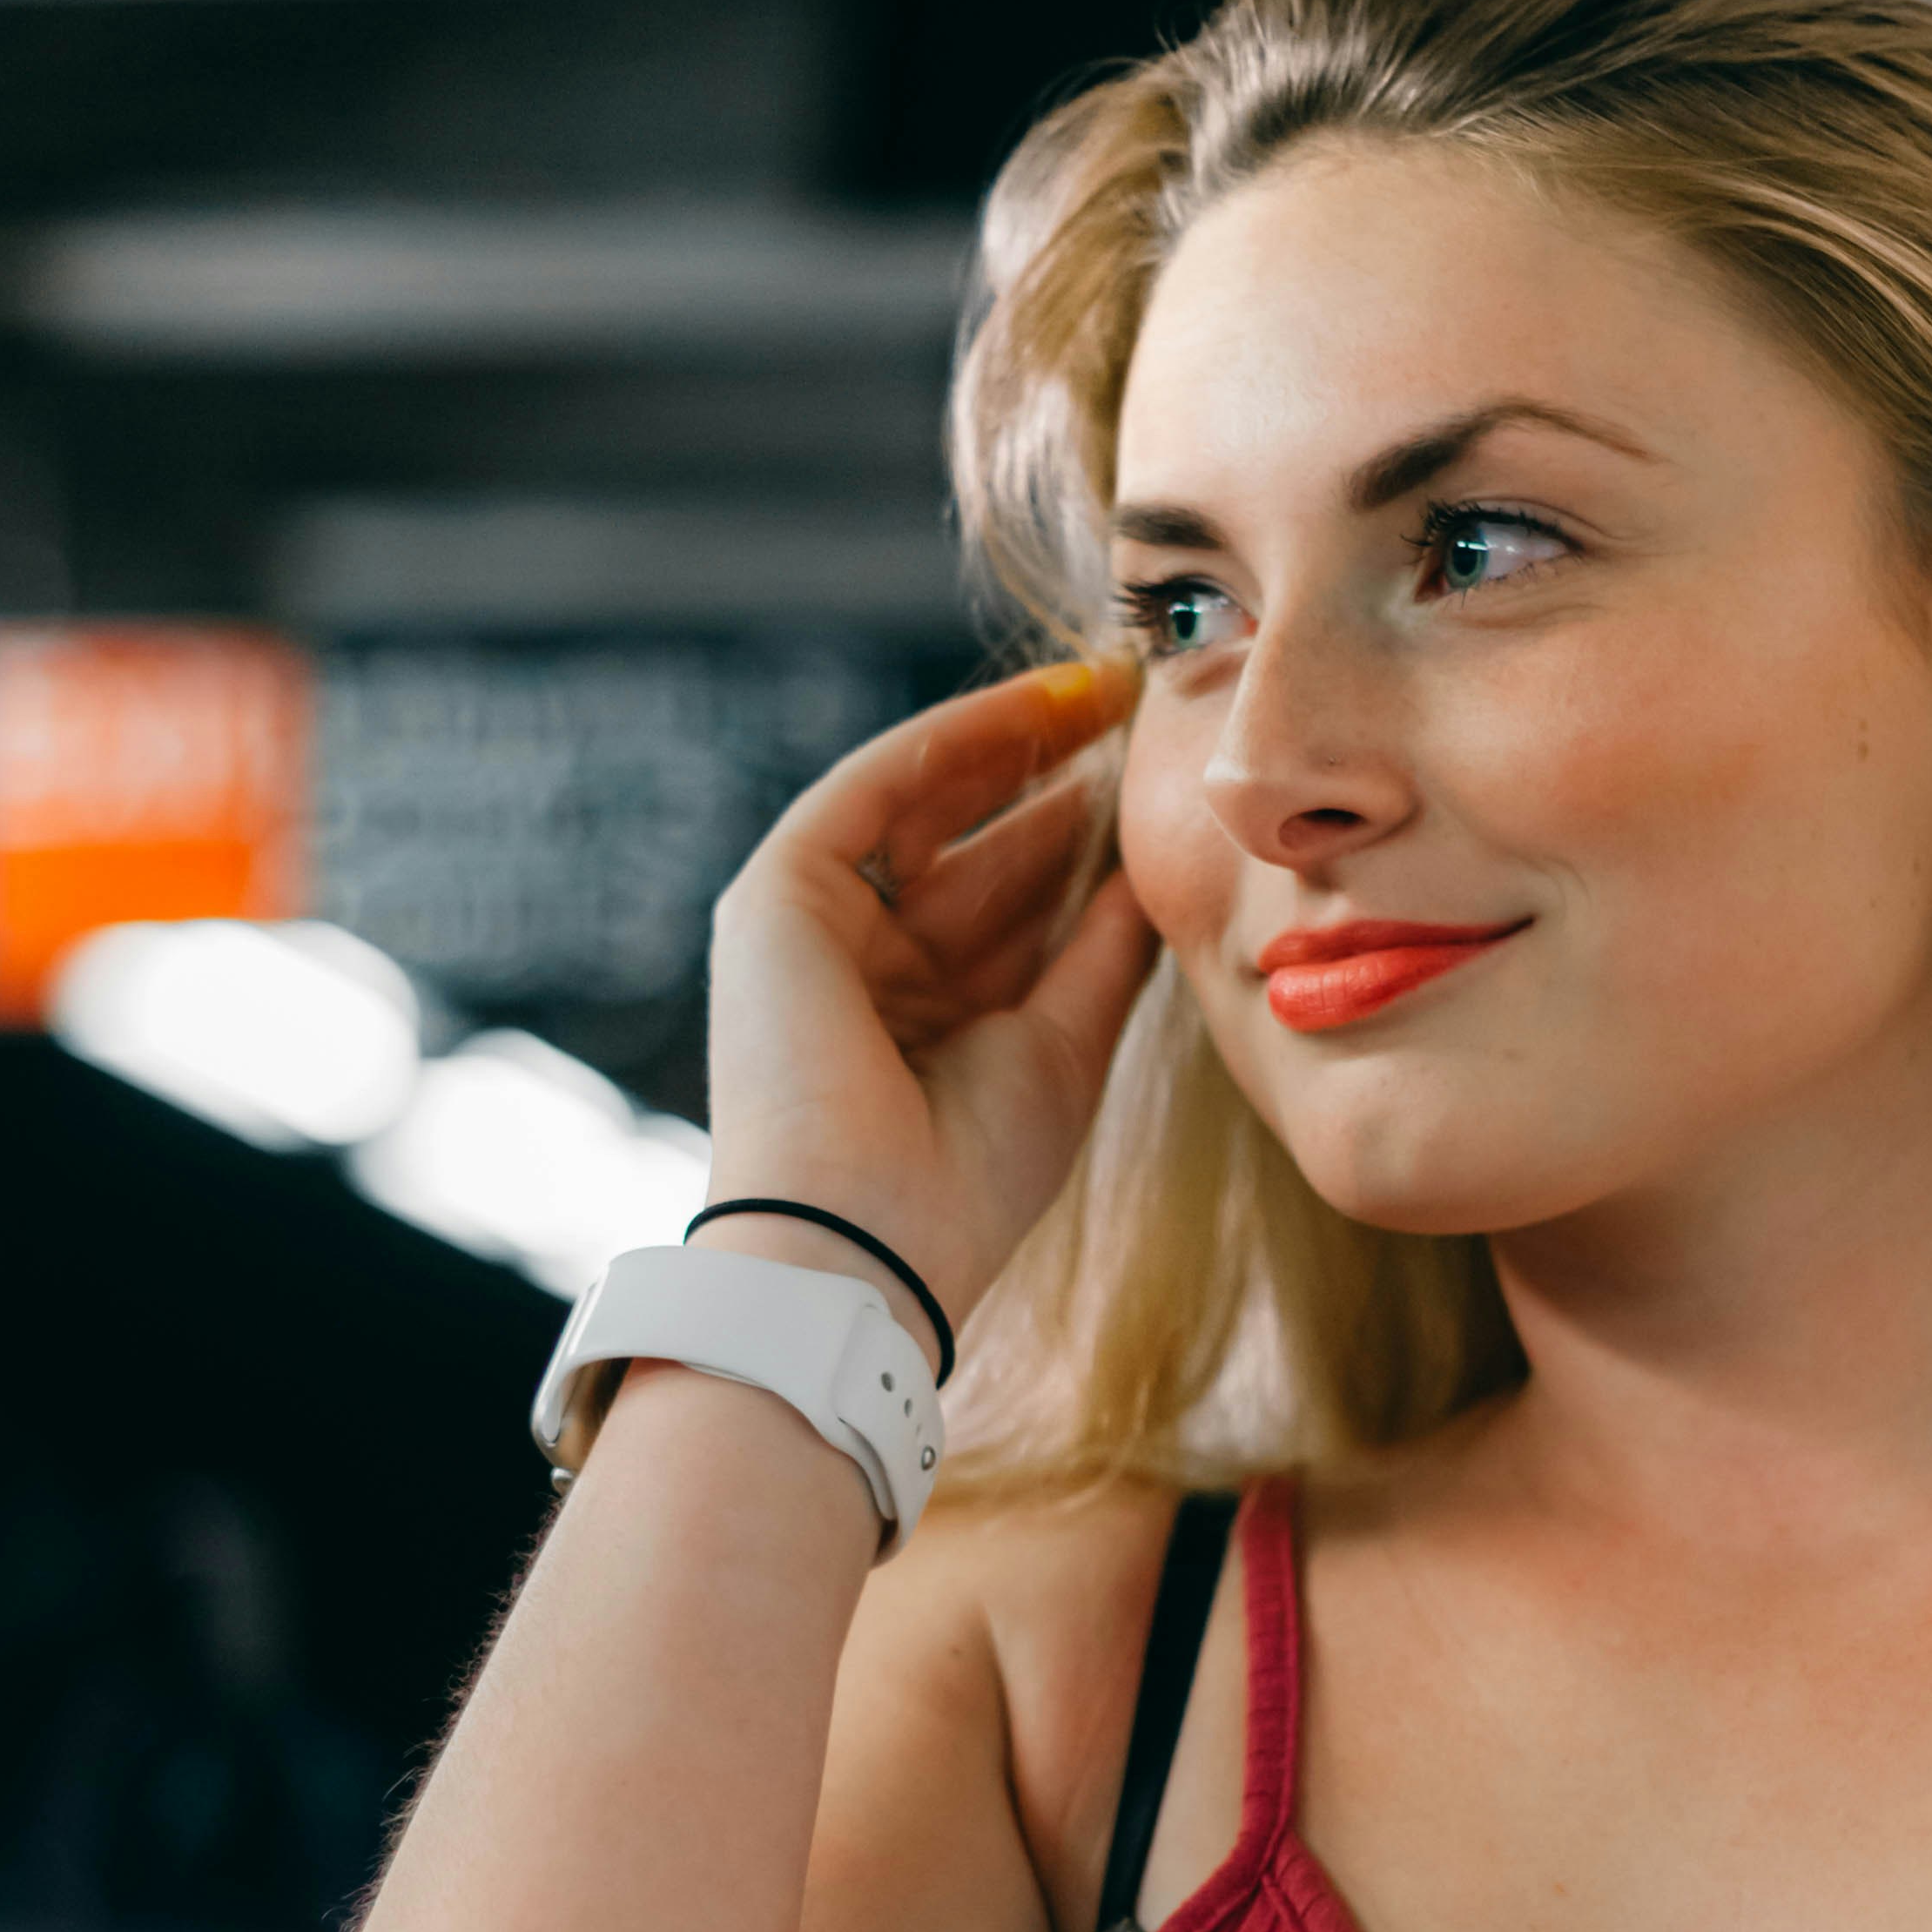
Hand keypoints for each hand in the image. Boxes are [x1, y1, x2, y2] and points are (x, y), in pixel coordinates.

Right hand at [703, 655, 1160, 1332]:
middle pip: (970, 843)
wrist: (865, 1241)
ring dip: (1015, 741)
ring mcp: (816, 925)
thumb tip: (1149, 860)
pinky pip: (876, 790)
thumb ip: (1102, 948)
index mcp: (925, 1015)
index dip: (1078, 837)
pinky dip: (955, 745)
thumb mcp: (1065, 1044)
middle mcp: (866, 963)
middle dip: (1054, 775)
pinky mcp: (779, 896)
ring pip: (925, 801)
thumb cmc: (967, 1178)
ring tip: (1110, 691)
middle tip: (1142, 710)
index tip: (1153, 781)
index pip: (1006, 900)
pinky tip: (1041, 708)